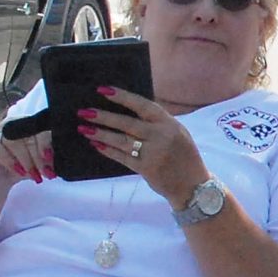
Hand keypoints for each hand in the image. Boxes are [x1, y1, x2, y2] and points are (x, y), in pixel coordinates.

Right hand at [0, 126, 53, 185]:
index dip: (46, 142)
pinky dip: (10, 161)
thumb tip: (63, 162)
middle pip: (27, 134)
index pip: (38, 127)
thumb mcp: (36, 165)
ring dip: (27, 160)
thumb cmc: (16, 170)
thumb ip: (47, 160)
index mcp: (24, 125)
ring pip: (13, 142)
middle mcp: (9, 126)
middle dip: (39, 155)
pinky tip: (19, 172)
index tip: (52, 158)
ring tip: (35, 176)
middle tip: (47, 172)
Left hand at [77, 85, 206, 203]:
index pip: (142, 105)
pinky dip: (108, 150)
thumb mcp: (177, 133)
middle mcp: (161, 136)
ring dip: (101, 134)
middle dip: (103, 117)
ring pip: (121, 141)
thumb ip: (157, 122)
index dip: (122, 97)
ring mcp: (154, 153)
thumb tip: (128, 110)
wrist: (193, 185)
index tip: (103, 90)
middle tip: (84, 112)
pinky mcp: (147, 169)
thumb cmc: (183, 156)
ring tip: (84, 128)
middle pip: (127, 123)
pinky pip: (122, 157)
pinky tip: (96, 145)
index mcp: (169, 123)